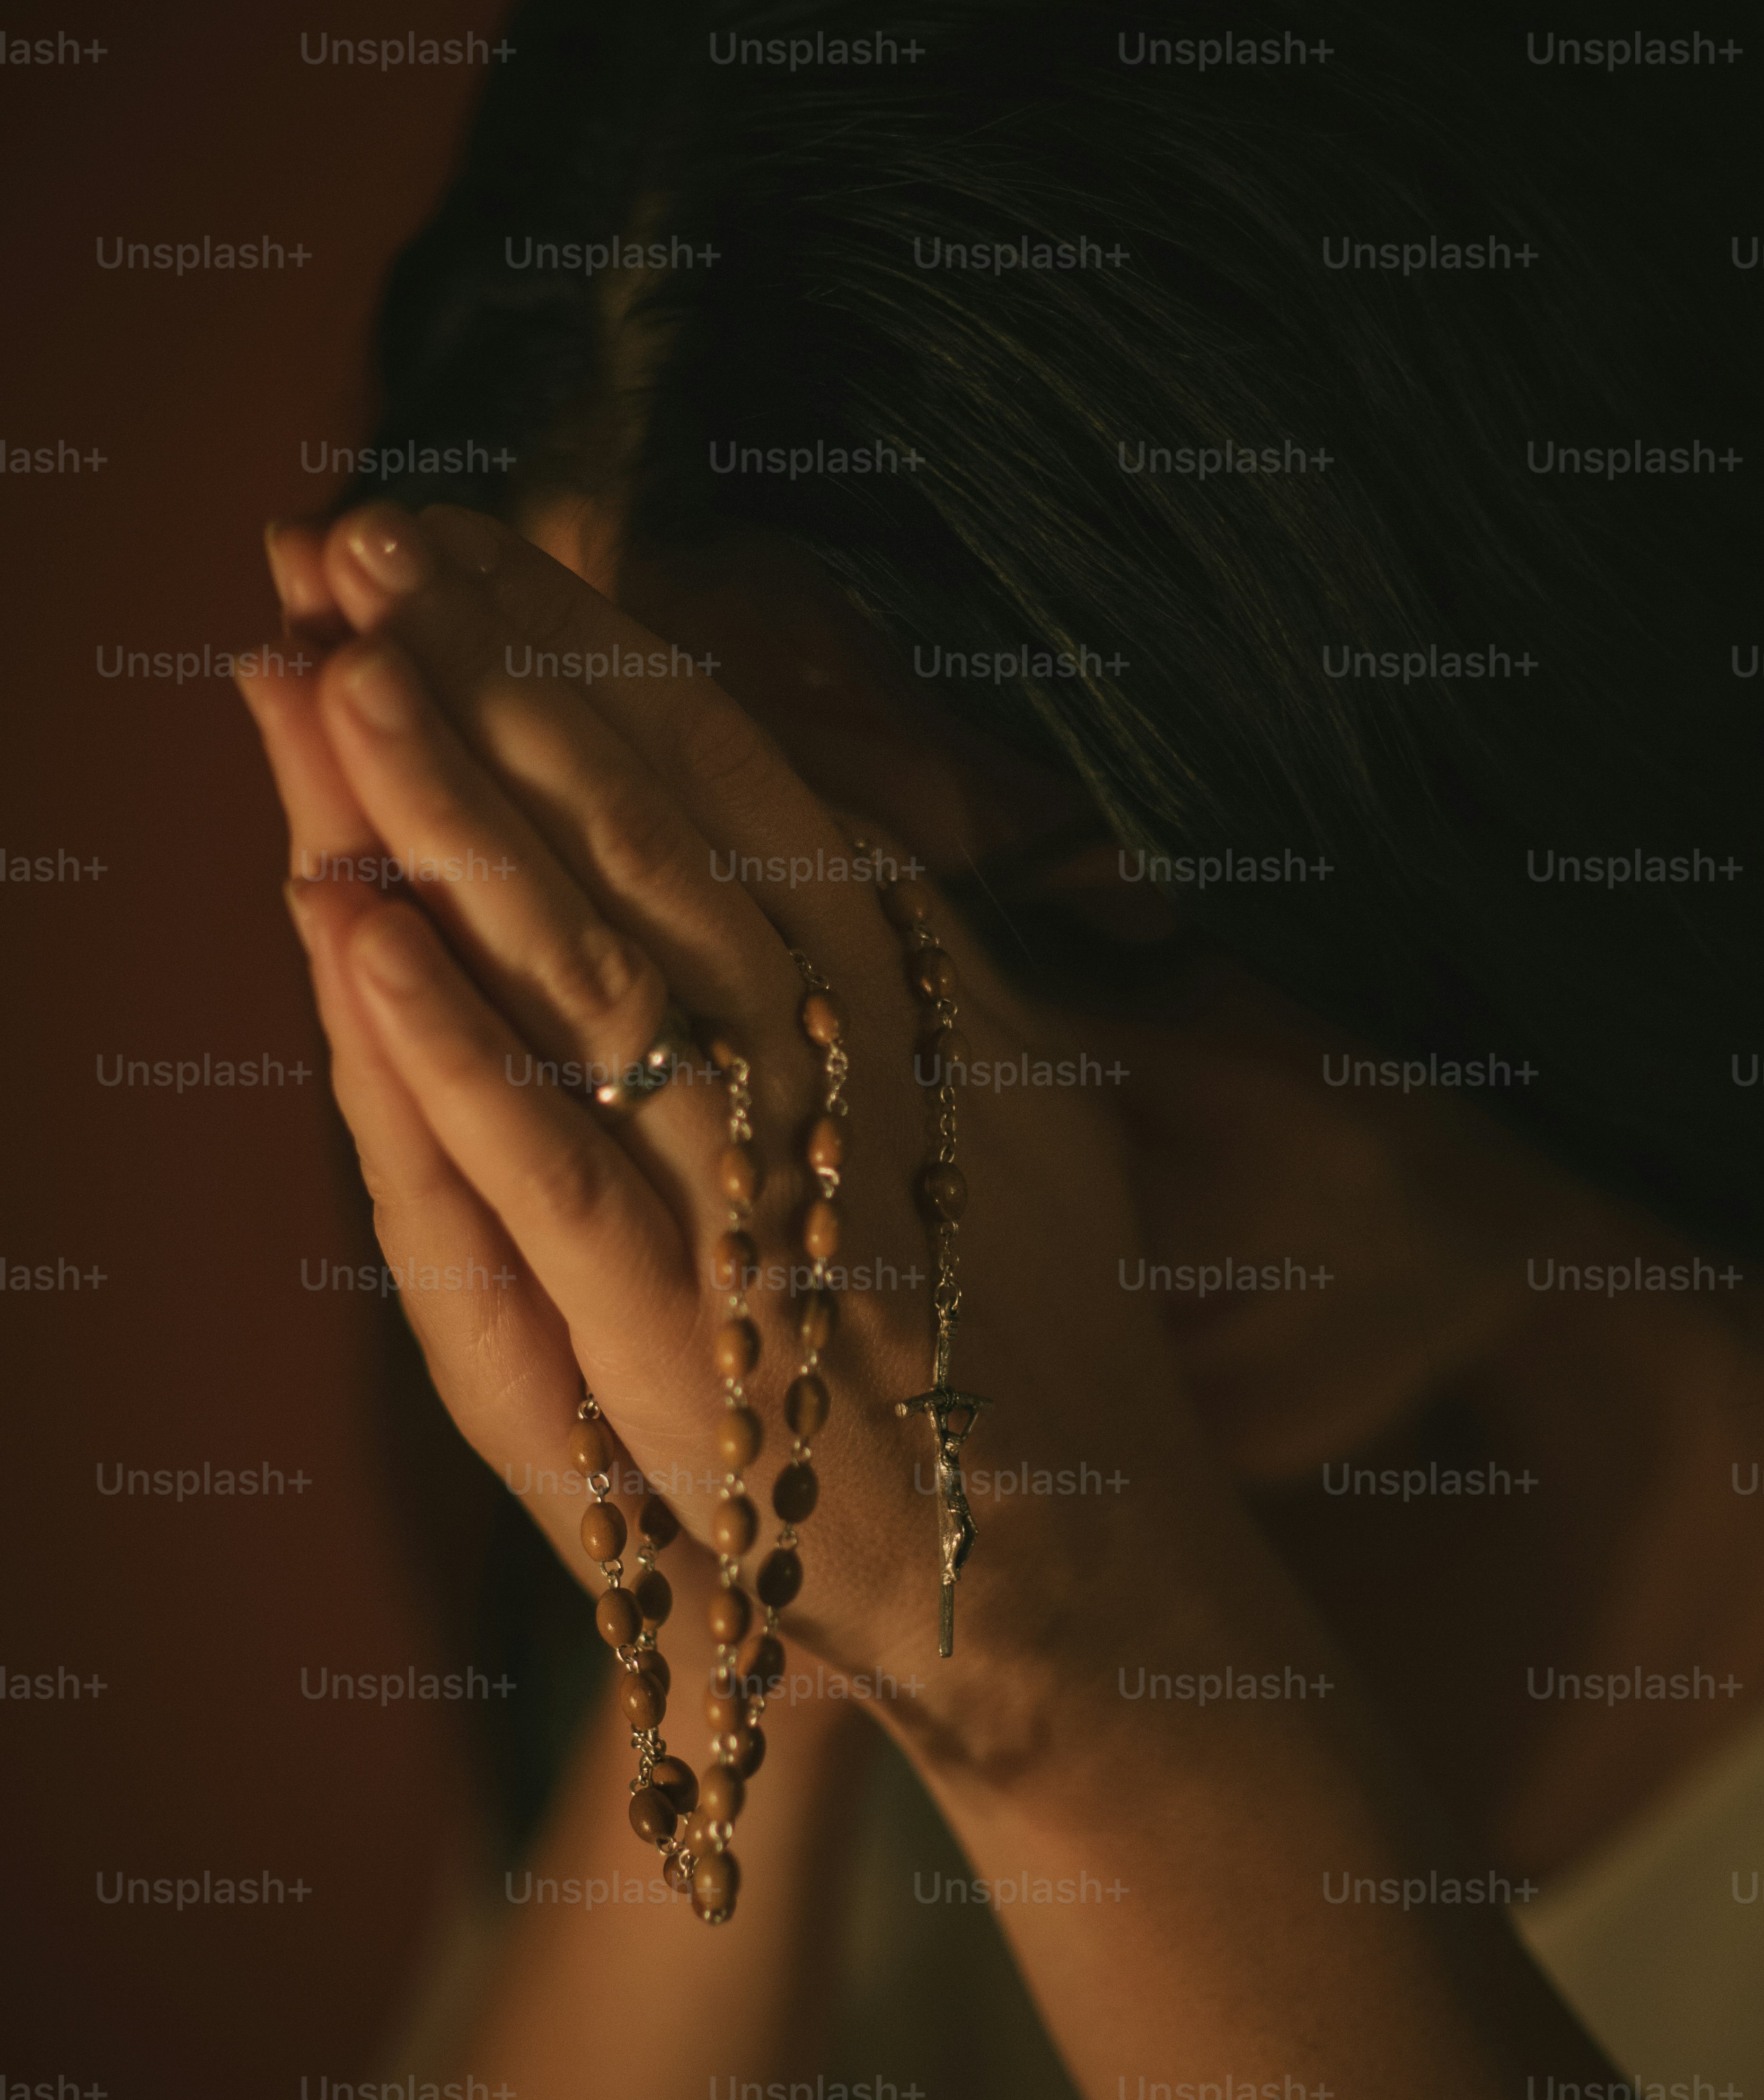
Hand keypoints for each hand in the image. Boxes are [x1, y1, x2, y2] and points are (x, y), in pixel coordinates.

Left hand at [240, 504, 1204, 1741]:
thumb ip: (925, 961)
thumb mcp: (1014, 1105)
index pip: (733, 781)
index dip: (600, 649)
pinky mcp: (678, 1330)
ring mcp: (750, 1194)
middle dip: (500, 675)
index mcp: (911, 1002)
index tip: (489, 540)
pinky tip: (355, 921)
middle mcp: (832, 1069)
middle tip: (372, 533)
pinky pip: (547, 1161)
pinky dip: (449, 1040)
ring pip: (586, 964)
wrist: (1083, 1566)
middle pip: (646, 834)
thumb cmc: (1039, 1343)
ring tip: (344, 664)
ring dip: (458, 809)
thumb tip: (840, 815)